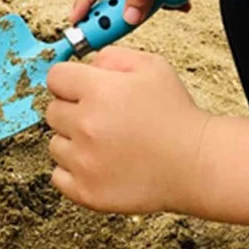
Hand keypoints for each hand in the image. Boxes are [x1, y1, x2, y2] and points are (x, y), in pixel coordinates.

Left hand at [45, 47, 208, 213]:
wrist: (196, 164)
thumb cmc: (177, 117)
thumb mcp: (153, 67)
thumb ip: (113, 57)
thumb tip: (88, 64)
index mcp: (98, 91)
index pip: (55, 78)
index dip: (70, 82)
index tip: (82, 91)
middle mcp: (85, 125)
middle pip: (52, 112)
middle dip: (73, 111)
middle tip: (103, 119)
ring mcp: (83, 161)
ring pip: (55, 145)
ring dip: (74, 143)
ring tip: (107, 144)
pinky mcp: (86, 191)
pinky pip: (58, 176)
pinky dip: (74, 171)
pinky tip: (100, 165)